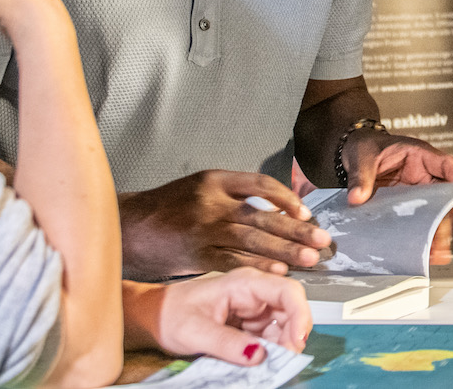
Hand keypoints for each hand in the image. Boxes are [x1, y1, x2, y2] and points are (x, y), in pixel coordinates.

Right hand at [119, 170, 332, 279]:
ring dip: (284, 251)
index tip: (305, 212)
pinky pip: (235, 260)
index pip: (260, 183)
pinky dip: (258, 266)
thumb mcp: (201, 187)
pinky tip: (279, 271)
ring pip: (253, 240)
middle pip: (262, 216)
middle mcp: (212, 203)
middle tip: (321, 240)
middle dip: (295, 230)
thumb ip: (234, 194)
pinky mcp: (199, 255)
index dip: (286, 198)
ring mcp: (205, 230)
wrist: (131, 227)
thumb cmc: (169, 207)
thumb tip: (277, 210)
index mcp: (215, 180)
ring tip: (309, 259)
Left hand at [124, 268, 311, 363]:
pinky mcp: (250, 323)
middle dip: (291, 337)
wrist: (155, 317)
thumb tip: (258, 355)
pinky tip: (253, 359)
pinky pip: (270, 337)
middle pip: (291, 311)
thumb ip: (227, 344)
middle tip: (279, 360)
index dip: (300, 316)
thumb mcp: (195, 332)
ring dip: (279, 346)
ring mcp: (253, 308)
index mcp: (244, 283)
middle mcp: (254, 292)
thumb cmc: (170, 313)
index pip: (288, 291)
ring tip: (261, 362)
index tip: (297, 343)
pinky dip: (268, 351)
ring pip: (283, 327)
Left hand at [340, 132, 452, 260]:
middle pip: (448, 193)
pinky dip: (424, 239)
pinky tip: (426, 253)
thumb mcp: (362, 156)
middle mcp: (424, 176)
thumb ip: (362, 176)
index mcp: (419, 155)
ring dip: (441, 233)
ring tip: (442, 252)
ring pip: (437, 214)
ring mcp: (418, 194)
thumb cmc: (366, 148)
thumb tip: (358, 197)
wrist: (353, 155)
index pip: (447, 164)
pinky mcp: (408, 210)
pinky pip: (421, 224)